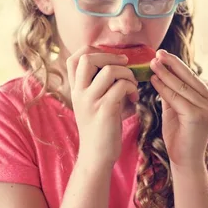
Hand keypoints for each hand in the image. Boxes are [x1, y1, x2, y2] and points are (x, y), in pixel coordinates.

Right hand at [67, 46, 139, 166]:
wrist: (96, 157)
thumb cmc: (101, 128)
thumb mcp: (95, 103)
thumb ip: (101, 85)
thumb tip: (120, 64)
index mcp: (75, 89)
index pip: (74, 58)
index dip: (92, 50)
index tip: (110, 58)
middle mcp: (79, 93)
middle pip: (88, 58)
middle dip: (112, 56)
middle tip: (125, 65)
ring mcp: (90, 101)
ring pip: (109, 70)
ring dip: (127, 74)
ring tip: (132, 86)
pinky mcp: (104, 110)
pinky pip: (121, 86)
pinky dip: (132, 88)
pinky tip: (134, 99)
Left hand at [149, 49, 207, 169]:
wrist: (184, 162)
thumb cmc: (179, 137)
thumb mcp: (175, 110)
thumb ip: (173, 93)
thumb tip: (162, 74)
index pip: (191, 77)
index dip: (176, 65)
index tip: (162, 55)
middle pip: (189, 78)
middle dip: (171, 64)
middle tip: (157, 53)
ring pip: (182, 86)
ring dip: (165, 73)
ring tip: (152, 63)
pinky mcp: (199, 116)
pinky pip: (177, 98)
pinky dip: (164, 88)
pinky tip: (154, 80)